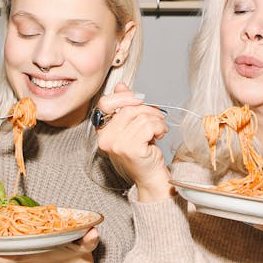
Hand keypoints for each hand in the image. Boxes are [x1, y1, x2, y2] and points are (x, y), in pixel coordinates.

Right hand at [94, 84, 171, 200]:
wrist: (150, 176)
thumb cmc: (142, 152)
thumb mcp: (131, 126)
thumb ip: (124, 106)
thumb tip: (121, 86)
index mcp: (103, 131)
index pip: (105, 103)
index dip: (123, 97)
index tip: (139, 99)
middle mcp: (106, 138)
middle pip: (128, 108)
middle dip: (148, 110)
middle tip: (158, 118)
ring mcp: (117, 144)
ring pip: (141, 116)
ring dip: (156, 120)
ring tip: (158, 129)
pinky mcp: (131, 149)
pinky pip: (148, 126)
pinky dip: (160, 127)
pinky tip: (159, 135)